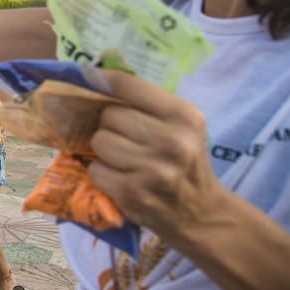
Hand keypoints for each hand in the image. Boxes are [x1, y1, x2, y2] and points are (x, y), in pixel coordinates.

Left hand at [88, 70, 222, 237]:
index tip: (88, 75)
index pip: (127, 84)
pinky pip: (95, 169)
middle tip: (127, 138)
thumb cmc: (183, 161)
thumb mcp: (180, 126)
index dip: (102, 80)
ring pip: (100, 141)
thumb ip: (145, 102)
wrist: (201, 213)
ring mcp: (152, 169)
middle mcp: (172, 141)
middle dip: (111, 125)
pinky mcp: (133, 193)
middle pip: (109, 115)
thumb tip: (95, 75)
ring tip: (125, 160)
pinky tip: (121, 178)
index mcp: (184, 116)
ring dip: (105, 150)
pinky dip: (102, 173)